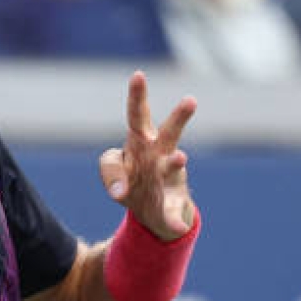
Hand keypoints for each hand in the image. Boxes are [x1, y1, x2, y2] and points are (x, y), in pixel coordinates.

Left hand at [99, 71, 197, 240]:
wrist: (150, 211)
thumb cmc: (132, 176)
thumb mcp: (113, 168)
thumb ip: (110, 171)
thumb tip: (119, 192)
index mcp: (141, 141)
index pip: (136, 115)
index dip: (137, 96)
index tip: (138, 75)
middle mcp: (160, 154)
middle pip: (170, 132)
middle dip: (179, 117)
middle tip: (190, 101)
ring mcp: (169, 177)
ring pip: (174, 166)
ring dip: (175, 162)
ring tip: (180, 158)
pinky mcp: (173, 203)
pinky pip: (174, 211)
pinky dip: (174, 218)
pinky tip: (177, 225)